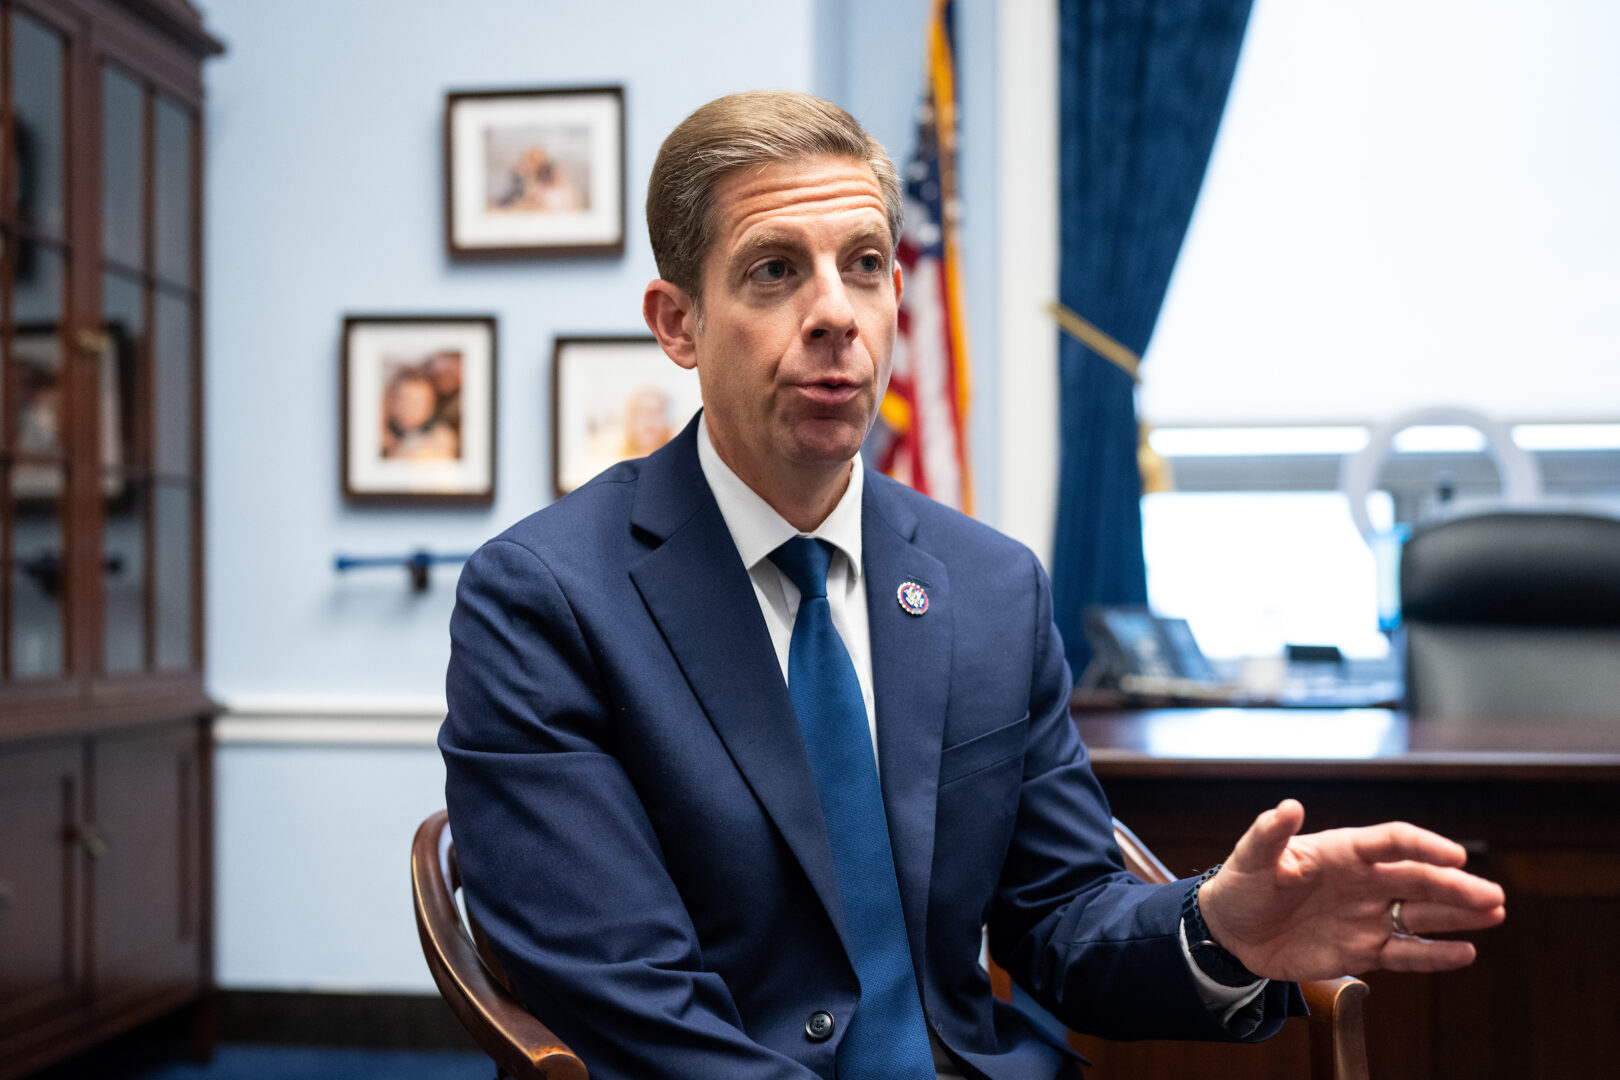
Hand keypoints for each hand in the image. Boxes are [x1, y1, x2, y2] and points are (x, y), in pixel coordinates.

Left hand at [1197, 799, 1505, 982]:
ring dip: (1458, 914)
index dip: (1424, 845)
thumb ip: (1270, 833)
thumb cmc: (1241, 885)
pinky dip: (1434, 955)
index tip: (1455, 854)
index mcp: (1343, 851)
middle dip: (1457, 886)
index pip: (1392, 842)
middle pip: (1418, 880)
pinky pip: (1405, 952)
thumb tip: (1288, 806)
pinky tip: (1464, 952)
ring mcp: (1366, 915)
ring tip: (1494, 913)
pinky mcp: (1362, 950)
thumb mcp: (1250, 858)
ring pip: (1421, 915)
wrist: (1230, 932)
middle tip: (1493, 896)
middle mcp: (1363, 881)